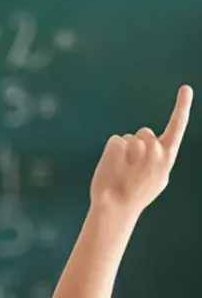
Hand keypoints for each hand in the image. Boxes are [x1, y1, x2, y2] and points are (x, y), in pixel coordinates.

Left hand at [90, 85, 192, 217]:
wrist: (116, 209)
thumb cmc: (136, 197)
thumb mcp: (157, 180)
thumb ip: (159, 161)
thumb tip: (154, 146)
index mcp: (167, 159)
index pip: (177, 128)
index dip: (182, 107)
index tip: (185, 88)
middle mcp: (155, 149)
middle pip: (144, 133)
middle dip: (137, 145)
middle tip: (131, 169)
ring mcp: (137, 146)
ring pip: (129, 139)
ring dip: (124, 152)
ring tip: (121, 172)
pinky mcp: (118, 144)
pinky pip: (115, 141)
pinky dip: (111, 153)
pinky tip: (112, 168)